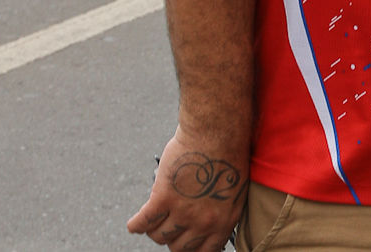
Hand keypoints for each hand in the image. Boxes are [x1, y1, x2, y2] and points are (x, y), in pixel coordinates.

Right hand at [126, 128, 247, 251]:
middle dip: (172, 238)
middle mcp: (204, 221)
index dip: (191, 248)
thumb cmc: (228, 152)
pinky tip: (135, 222)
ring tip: (156, 216)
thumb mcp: (235, 189)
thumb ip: (222, 210)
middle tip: (170, 225)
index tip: (184, 242)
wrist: (217, 130)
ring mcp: (183, 211)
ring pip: (158, 236)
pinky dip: (135, 224)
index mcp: (225, 219)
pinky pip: (142, 223)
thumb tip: (207, 225)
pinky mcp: (163, 198)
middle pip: (178, 247)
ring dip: (155, 228)